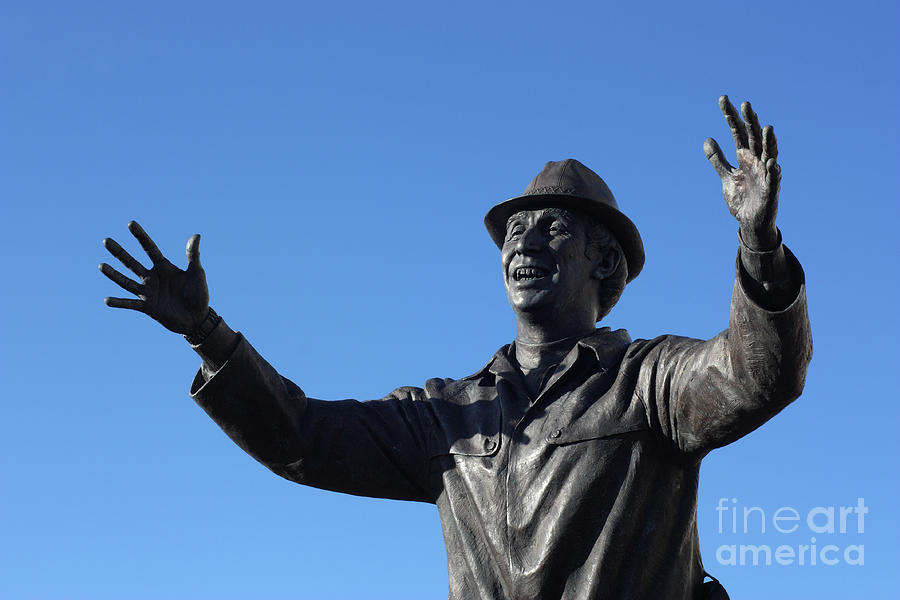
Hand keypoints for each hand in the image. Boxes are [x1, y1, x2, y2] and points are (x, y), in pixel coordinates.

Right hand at [100, 221, 208, 333]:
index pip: (150, 248)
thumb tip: (197, 235)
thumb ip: (193, 255)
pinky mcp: (147, 307)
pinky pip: (130, 304)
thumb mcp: (197, 273)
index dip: (141, 236)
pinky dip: (119, 302)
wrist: (197, 318)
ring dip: (114, 274)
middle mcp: (152, 277)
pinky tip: (107, 300)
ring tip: (101, 265)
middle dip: (119, 252)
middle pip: (132, 262)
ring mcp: (148, 292)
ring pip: (126, 281)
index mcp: (164, 267)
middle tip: (106, 240)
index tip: (131, 223)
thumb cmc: (199, 294)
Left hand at [704, 95, 780, 249]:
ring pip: (769, 154)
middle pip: (753, 138)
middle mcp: (757, 161)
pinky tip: (772, 163)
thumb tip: (707, 139)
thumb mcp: (726, 176)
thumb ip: (717, 159)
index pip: (738, 132)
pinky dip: (773, 172)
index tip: (722, 99)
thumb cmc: (742, 198)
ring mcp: (766, 175)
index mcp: (745, 157)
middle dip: (750, 122)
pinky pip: (773, 181)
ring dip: (769, 142)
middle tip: (744, 104)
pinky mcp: (771, 191)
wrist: (750, 223)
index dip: (731, 117)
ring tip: (766, 128)